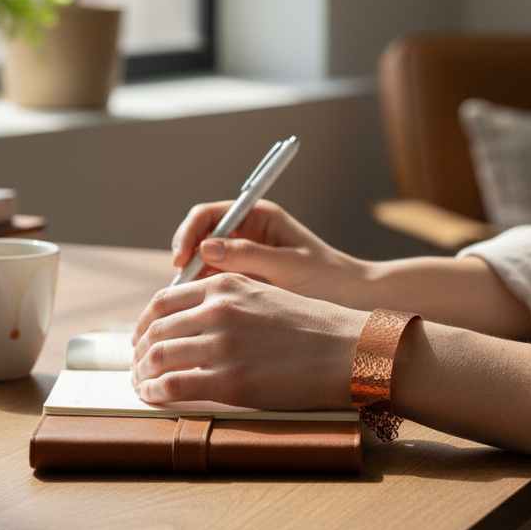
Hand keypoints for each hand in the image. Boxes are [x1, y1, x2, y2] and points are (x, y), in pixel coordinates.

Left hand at [131, 273, 367, 410]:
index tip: (141, 336)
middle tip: (136, 365)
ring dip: (141, 373)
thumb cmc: (315, 327)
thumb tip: (197, 317)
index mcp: (225, 286)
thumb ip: (229, 299)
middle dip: (138, 350)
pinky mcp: (228, 382)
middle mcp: (218, 312)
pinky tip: (152, 397)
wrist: (348, 351)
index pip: (163, 302)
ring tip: (141, 383)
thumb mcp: (266, 294)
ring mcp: (221, 347)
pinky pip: (173, 386)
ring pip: (157, 357)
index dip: (144, 322)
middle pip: (155, 330)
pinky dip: (154, 392)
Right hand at [170, 200, 365, 305]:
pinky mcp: (243, 280)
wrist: (351, 300)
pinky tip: (201, 313)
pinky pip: (212, 283)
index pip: (208, 215)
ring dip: (192, 281)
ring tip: (188, 306)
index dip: (189, 234)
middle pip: (198, 238)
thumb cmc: (328, 277)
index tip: (181, 259)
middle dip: (185, 260)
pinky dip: (203, 295)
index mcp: (258, 217)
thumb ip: (250, 255)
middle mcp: (245, 232)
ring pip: (201, 264)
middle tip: (179, 289)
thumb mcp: (290, 265)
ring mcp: (242, 257)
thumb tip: (206, 249)